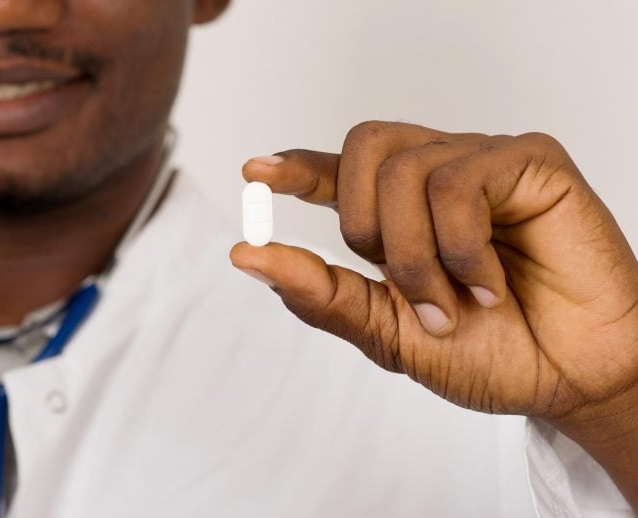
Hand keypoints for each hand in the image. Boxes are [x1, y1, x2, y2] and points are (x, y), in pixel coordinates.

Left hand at [230, 121, 637, 502]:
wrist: (569, 380)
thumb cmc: (488, 353)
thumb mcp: (387, 332)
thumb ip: (321, 293)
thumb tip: (245, 257)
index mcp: (402, 214)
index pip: (341, 172)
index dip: (297, 167)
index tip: (255, 173)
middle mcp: (438, 177)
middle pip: (363, 149)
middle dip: (366, 228)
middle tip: (407, 287)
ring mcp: (484, 163)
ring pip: (406, 170)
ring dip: (419, 256)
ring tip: (459, 301)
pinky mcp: (531, 161)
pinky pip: (460, 181)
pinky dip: (462, 249)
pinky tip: (491, 284)